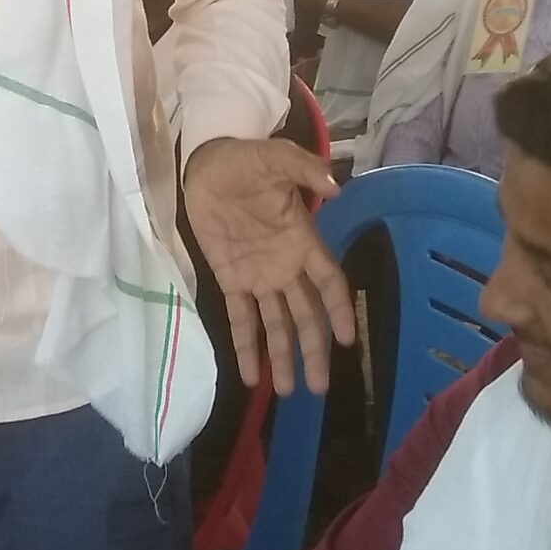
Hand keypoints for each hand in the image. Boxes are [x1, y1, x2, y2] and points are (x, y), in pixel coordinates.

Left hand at [183, 137, 353, 395]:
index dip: (338, 309)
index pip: (328, 282)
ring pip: (277, 324)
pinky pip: (240, 319)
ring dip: (283, 357)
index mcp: (303, 241)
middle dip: (314, 349)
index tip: (346, 339)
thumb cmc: (245, 161)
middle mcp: (285, 267)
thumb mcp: (276, 157)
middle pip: (306, 315)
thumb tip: (336, 187)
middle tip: (320, 386)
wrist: (204, 164)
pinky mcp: (230, 280)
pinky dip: (246, 347)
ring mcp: (258, 277)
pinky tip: (251, 376)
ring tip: (290, 391)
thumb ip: (305, 169)